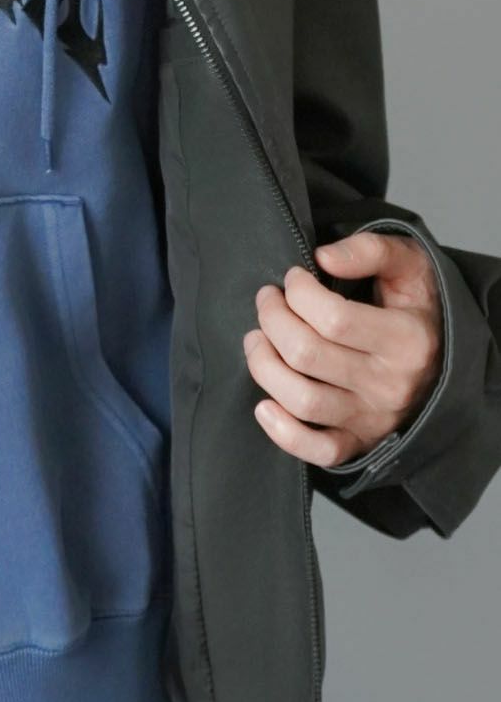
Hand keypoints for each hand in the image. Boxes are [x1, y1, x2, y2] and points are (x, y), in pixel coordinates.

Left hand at [241, 231, 442, 467]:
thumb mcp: (409, 265)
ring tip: (257, 339)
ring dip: (263, 365)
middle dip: (271, 319)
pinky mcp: (359, 442)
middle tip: (267, 300)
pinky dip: (283, 433)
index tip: (292, 277)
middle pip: (306, 355)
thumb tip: (323, 258)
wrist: (444, 358)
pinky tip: (264, 405)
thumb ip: (370, 250)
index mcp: (407, 340)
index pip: (332, 318)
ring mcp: (373, 418)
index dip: (298, 292)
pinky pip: (317, 451)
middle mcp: (391, 385)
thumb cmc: (416, 307)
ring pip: (301, 400)